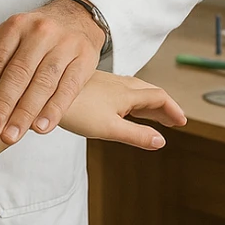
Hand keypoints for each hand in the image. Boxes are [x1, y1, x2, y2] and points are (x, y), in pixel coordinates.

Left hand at [0, 0, 105, 144]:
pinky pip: (68, 88)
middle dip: (2, 106)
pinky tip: (40, 128)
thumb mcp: (3, 40)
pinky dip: (53, 110)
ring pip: (42, 83)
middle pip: (18, 73)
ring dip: (25, 113)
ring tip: (12, 136)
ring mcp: (65, 44)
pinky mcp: (85, 59)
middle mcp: (40, 32)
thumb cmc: (32, 36)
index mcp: (14, 26)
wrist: (76, 18)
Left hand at [58, 71, 186, 148]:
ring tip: (153, 114)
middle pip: (148, 91)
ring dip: (148, 101)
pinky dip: (131, 98)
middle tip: (173, 119)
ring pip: (133, 89)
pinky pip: (119, 89)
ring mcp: (103, 83)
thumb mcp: (109, 128)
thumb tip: (162, 141)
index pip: (158, 96)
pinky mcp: (90, 84)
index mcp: (126, 93)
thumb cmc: (75, 111)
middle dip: (163, 105)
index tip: (182, 122)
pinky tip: (121, 106)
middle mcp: (117, 84)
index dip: (172, 109)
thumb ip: (136, 135)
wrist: (42, 95)